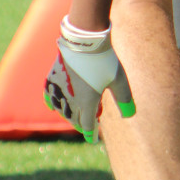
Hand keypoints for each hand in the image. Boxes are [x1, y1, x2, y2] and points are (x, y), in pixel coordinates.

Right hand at [44, 16, 135, 141]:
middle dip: (82, 124)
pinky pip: (49, 96)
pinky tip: (53, 106)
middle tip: (90, 126)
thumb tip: (130, 115)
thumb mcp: (119, 80)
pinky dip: (52, 103)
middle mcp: (71, 99)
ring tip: (76, 114)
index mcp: (87, 102)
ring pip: (61, 110)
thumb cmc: (104, 60)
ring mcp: (59, 88)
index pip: (87, 125)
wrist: (84, 40)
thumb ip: (124, 99)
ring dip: (69, 115)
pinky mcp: (53, 77)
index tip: (93, 140)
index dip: (91, 133)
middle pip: (74, 118)